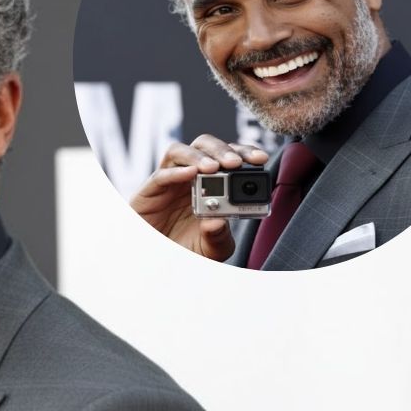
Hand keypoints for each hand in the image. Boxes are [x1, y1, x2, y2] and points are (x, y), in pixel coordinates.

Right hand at [130, 134, 267, 261]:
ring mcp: (169, 181)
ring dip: (198, 155)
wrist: (157, 264)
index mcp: (210, 184)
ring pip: (179, 151)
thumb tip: (220, 221)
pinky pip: (161, 175)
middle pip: (204, 145)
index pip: (227, 157)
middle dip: (222, 149)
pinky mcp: (150, 191)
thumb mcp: (211, 249)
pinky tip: (190, 174)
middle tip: (236, 162)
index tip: (260, 159)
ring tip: (213, 168)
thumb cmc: (184, 249)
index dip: (244, 152)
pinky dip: (175, 172)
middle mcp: (189, 177)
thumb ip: (218, 237)